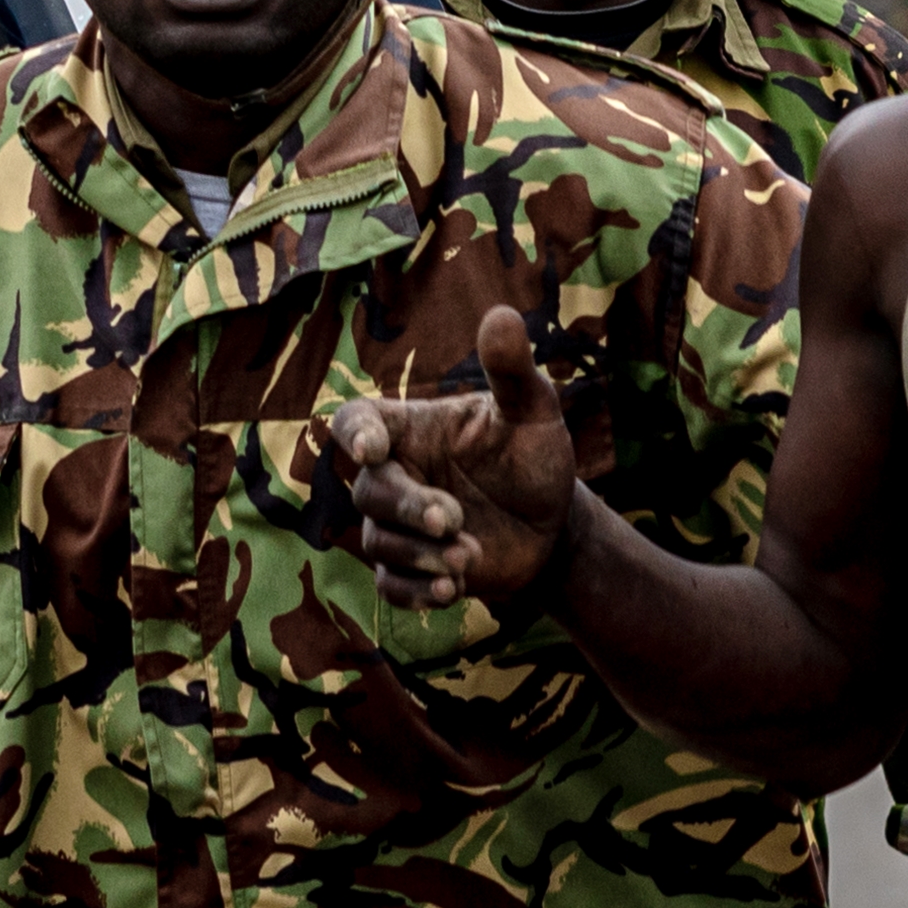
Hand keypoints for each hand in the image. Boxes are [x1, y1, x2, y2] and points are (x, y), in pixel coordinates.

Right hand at [333, 304, 578, 612]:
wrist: (553, 524)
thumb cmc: (533, 457)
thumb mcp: (533, 411)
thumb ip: (512, 371)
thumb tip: (502, 316)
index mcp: (408, 429)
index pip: (355, 422)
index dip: (354, 434)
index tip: (372, 448)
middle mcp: (394, 475)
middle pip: (369, 490)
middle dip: (408, 508)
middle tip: (453, 518)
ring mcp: (399, 526)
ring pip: (378, 541)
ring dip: (420, 553)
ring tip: (468, 557)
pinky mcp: (411, 569)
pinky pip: (391, 585)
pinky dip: (417, 591)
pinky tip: (451, 591)